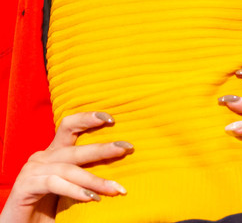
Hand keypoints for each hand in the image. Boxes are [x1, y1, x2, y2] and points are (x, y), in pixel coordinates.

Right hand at [0, 111, 133, 222]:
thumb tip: (120, 180)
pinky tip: (92, 198)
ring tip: (116, 188)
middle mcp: (42, 158)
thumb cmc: (45, 212)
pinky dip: (75, 190)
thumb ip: (85, 182)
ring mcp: (32, 170)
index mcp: (53, 154)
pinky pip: (54, 184)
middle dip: (102, 147)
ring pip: (68, 168)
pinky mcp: (26, 186)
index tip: (111, 119)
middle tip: (126, 147)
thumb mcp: (69, 192)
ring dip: (94, 179)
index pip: (69, 126)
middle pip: (75, 148)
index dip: (88, 118)